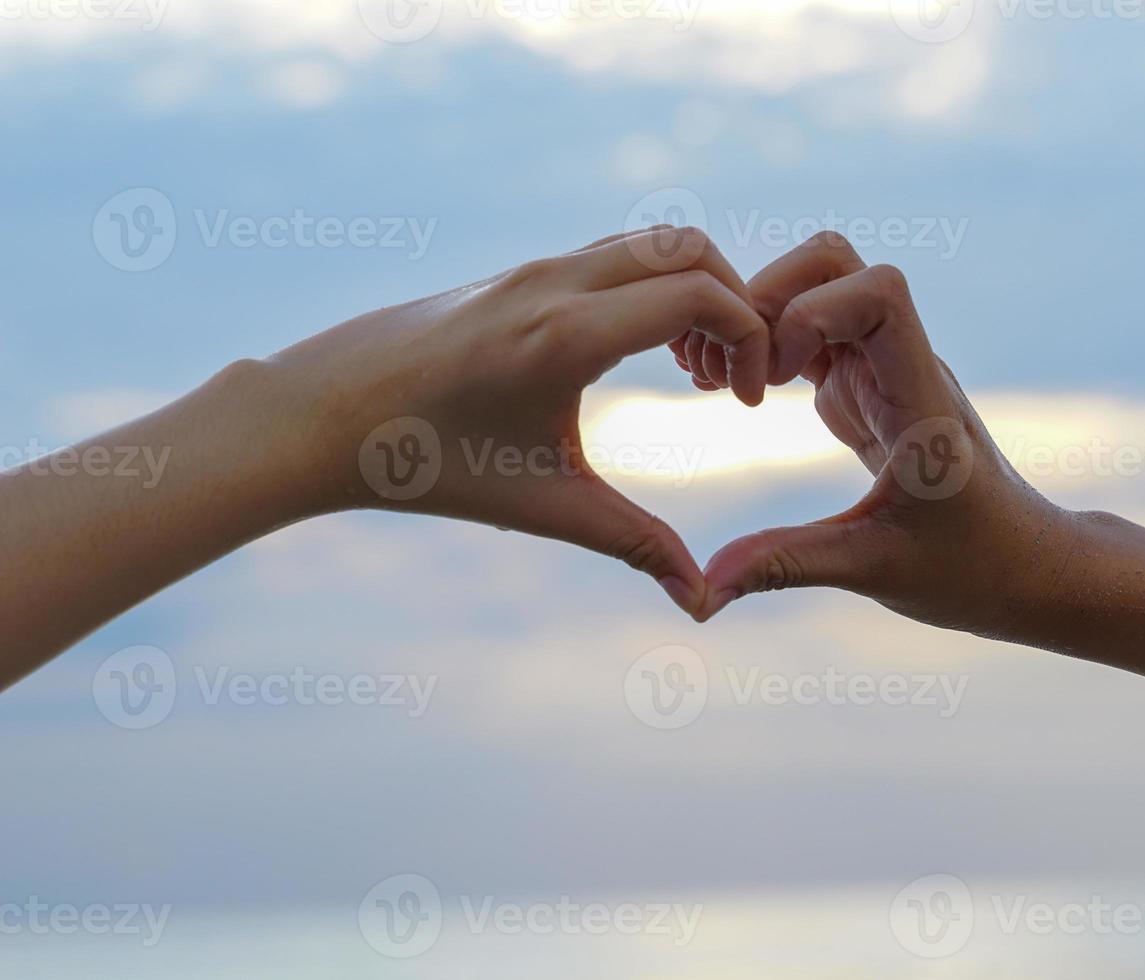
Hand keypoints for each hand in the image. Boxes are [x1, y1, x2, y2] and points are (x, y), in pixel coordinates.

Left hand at [273, 226, 768, 615]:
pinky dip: (653, 288)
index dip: (751, 340)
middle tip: (733, 379)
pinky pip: (612, 257)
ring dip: (693, 292)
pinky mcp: (519, 273)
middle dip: (737, 303)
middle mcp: (555, 284)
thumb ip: (633, 545)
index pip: (699, 295)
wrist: (323, 413)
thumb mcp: (542, 504)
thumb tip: (700, 603)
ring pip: (649, 244)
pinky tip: (642, 355)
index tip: (749, 402)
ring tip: (694, 372)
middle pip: (689, 248)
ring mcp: (533, 269)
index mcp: (566, 335)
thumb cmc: (425, 463)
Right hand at [677, 234, 1075, 635]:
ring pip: (817, 285)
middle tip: (730, 374)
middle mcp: (902, 365)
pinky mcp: (862, 386)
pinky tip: (737, 392)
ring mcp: (881, 369)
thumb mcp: (873, 571)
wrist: (1023, 564)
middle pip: (834, 261)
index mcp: (920, 397)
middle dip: (766, 297)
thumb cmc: (971, 568)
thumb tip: (703, 593)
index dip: (813, 311)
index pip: (881, 293)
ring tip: (722, 382)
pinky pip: (808, 329)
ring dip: (759, 316)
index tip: (776, 378)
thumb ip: (787, 566)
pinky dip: (765, 342)